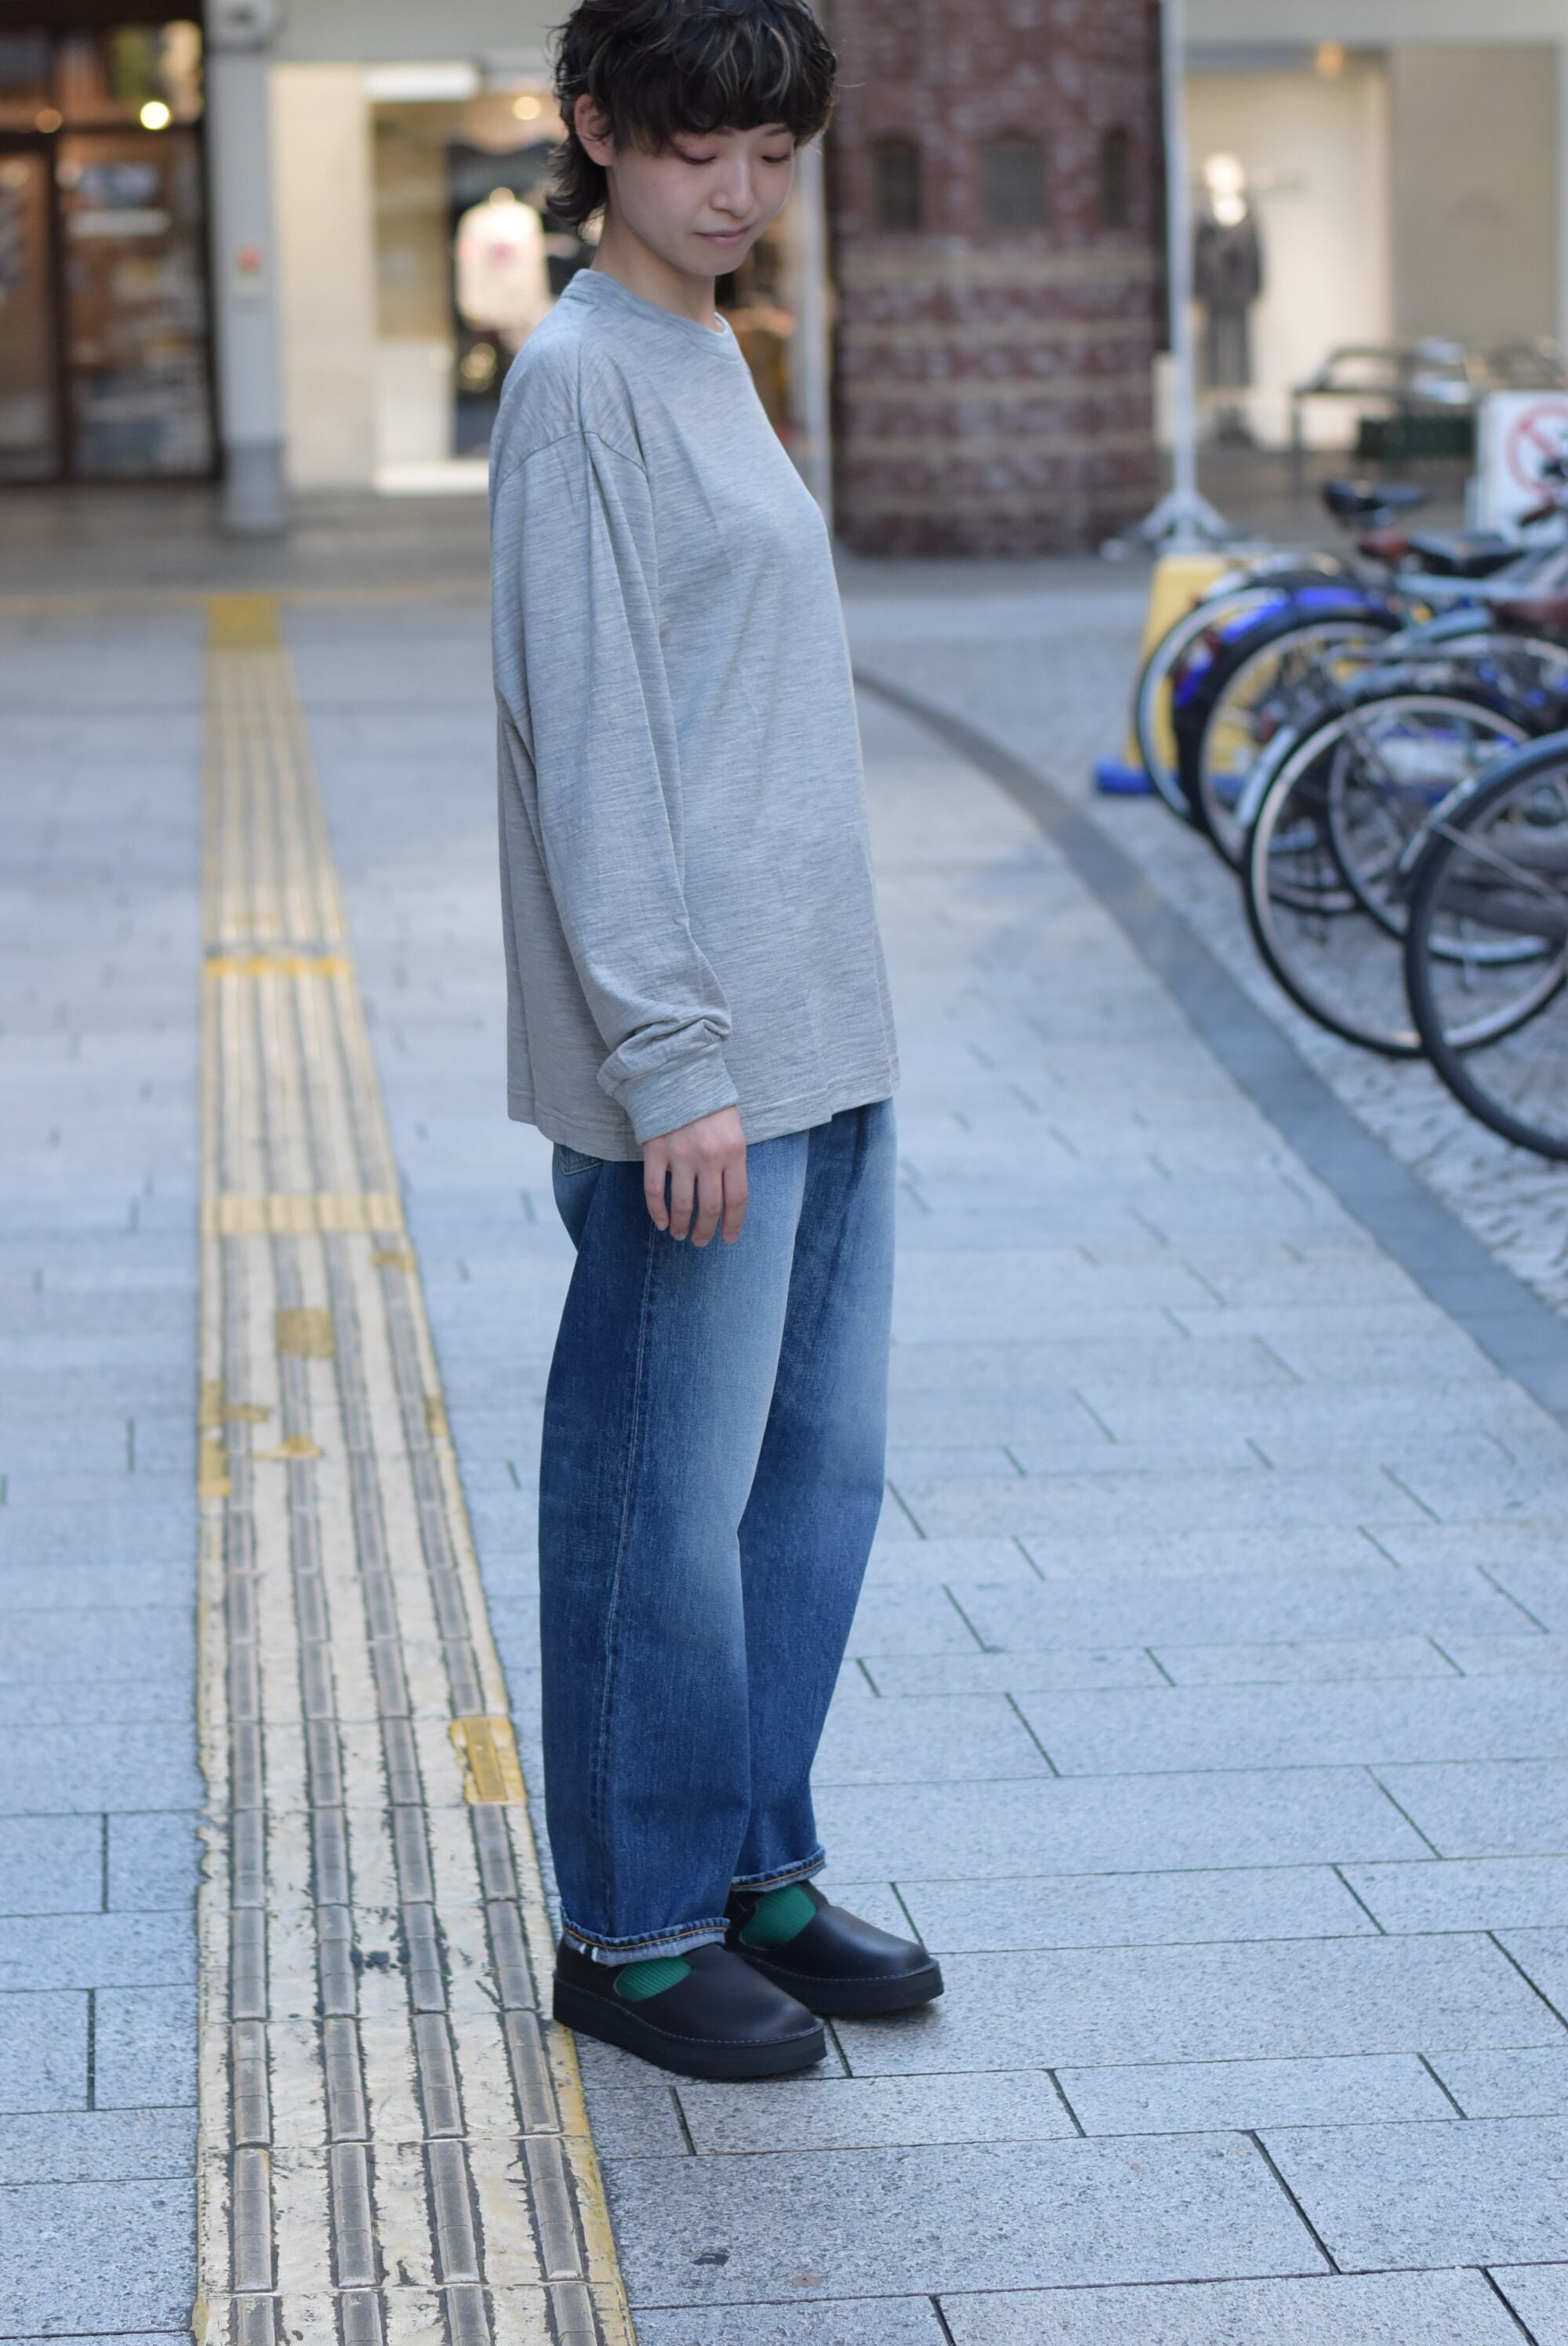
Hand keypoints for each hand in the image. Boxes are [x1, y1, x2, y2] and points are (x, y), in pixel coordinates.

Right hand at [643, 1106, 746, 1245]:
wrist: (679, 1073)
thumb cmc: (710, 1103)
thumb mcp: (734, 1129)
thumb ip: (733, 1161)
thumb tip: (728, 1198)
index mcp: (734, 1151)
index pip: (737, 1199)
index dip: (733, 1224)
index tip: (728, 1238)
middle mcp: (709, 1156)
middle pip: (710, 1207)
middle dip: (706, 1230)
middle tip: (701, 1242)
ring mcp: (681, 1154)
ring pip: (683, 1204)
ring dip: (682, 1226)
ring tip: (681, 1235)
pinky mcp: (656, 1151)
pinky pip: (655, 1190)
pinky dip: (657, 1211)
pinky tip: (661, 1222)